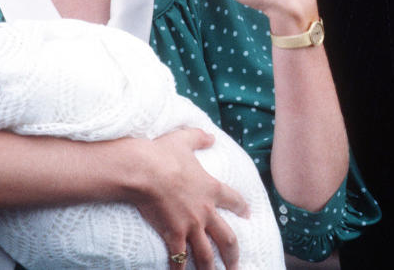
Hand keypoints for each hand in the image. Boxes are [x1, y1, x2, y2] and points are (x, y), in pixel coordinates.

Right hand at [127, 128, 248, 269]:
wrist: (145, 171)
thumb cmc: (163, 154)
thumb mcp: (184, 139)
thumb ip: (199, 138)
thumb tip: (211, 136)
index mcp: (212, 188)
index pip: (234, 200)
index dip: (242, 207)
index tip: (248, 215)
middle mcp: (206, 211)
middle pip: (227, 237)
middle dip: (233, 254)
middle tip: (237, 265)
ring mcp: (191, 225)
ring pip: (207, 254)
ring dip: (212, 269)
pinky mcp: (174, 235)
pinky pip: (180, 259)